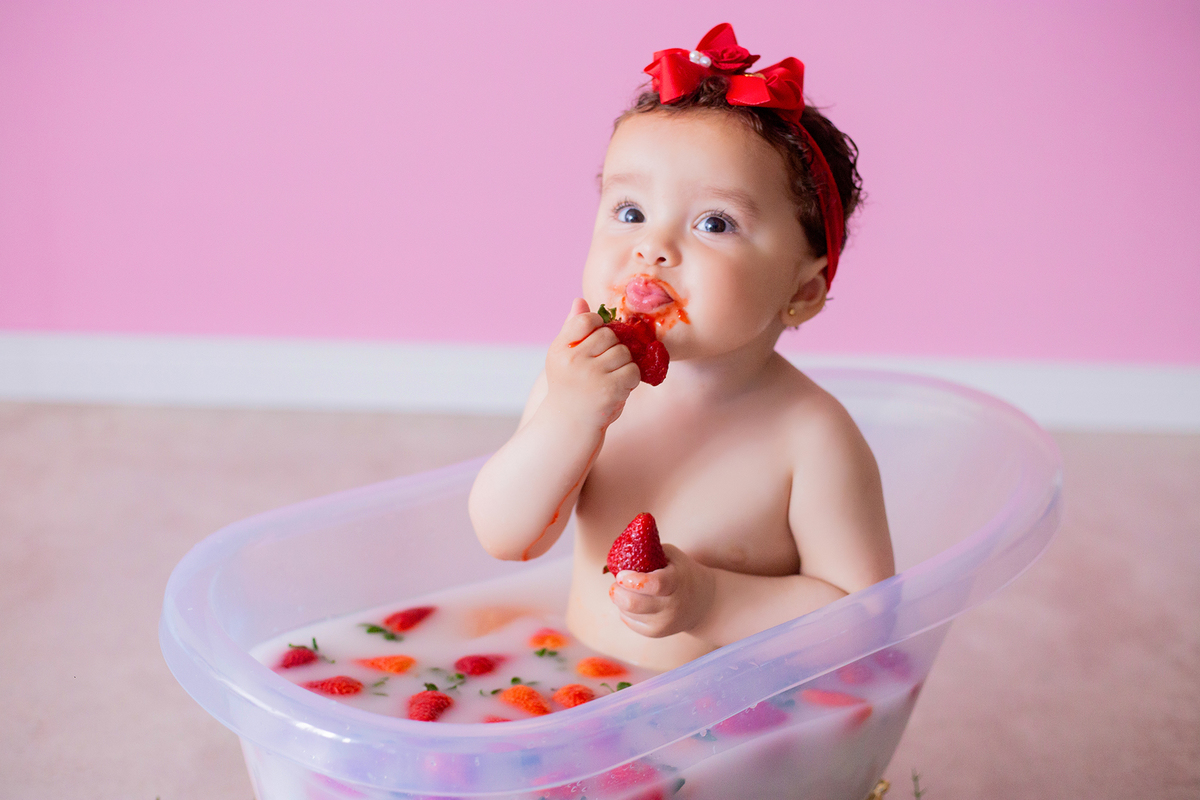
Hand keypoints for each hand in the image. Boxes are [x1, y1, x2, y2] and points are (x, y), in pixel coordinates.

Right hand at [542, 298, 641, 428]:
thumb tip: (580, 300)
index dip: (598, 325)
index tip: (599, 338)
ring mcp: (591, 375)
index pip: (585, 320)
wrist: (570, 424)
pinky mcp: (610, 390)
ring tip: (612, 376)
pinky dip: (631, 378)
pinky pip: (633, 371)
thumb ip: (573, 329)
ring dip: (624, 364)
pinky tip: (620, 387)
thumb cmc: (569, 386)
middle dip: (614, 346)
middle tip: (606, 363)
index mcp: (560, 349)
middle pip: (610, 335)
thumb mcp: (565, 357)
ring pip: (624, 353)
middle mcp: (573, 360)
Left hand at [608, 545, 715, 638]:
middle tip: (616, 583)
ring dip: (620, 600)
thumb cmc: (680, 571)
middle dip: (617, 592)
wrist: (702, 601)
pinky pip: (628, 621)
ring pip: (627, 613)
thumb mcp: (671, 556)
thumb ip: (648, 550)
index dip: (633, 579)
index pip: (654, 584)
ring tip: (627, 590)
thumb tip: (622, 548)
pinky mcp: (656, 633)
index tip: (621, 574)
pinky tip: (634, 601)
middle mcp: (671, 606)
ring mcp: (664, 622)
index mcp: (676, 582)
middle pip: (633, 604)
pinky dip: (624, 610)